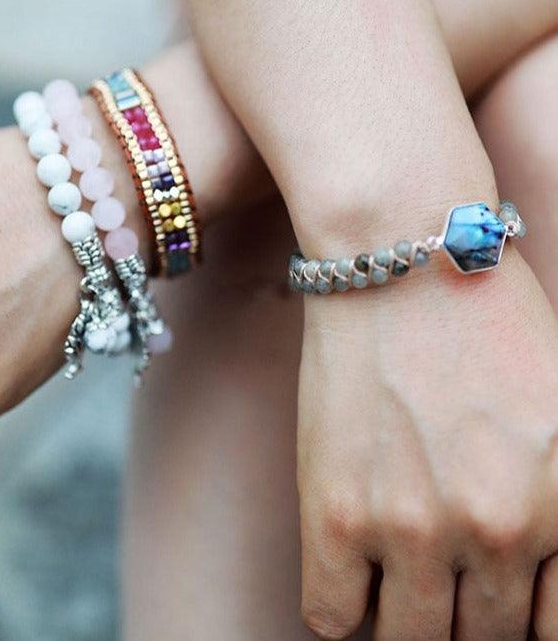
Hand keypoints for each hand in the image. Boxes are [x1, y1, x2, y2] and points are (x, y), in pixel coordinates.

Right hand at [297, 254, 557, 638]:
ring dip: (403, 616)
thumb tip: (527, 567)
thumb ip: (555, 506)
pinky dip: (337, 607)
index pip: (550, 633)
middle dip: (463, 617)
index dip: (519, 619)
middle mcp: (498, 531)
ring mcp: (412, 528)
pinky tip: (346, 569)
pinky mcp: (335, 512)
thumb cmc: (483, 321)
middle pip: (482, 639)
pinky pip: (328, 616)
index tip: (488, 602)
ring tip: (394, 570)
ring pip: (410, 639)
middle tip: (440, 577)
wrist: (399, 259)